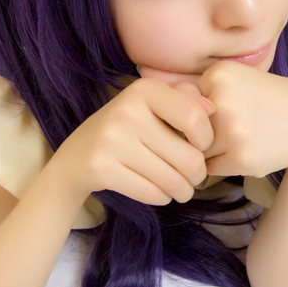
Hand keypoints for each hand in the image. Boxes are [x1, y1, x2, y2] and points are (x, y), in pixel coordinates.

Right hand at [51, 78, 213, 205]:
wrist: (75, 156)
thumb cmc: (127, 130)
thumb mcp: (151, 106)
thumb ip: (185, 100)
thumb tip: (212, 108)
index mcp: (144, 89)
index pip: (195, 117)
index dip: (206, 139)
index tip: (200, 147)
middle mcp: (126, 110)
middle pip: (188, 157)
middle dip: (197, 175)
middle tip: (193, 177)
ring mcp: (111, 139)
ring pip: (172, 180)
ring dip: (183, 190)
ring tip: (181, 189)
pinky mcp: (101, 168)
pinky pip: (152, 193)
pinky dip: (162, 197)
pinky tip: (160, 192)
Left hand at [141, 62, 287, 178]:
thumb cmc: (267, 99)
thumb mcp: (234, 79)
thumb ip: (191, 82)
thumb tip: (142, 73)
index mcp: (219, 74)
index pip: (180, 102)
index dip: (191, 112)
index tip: (213, 112)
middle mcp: (223, 100)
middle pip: (185, 128)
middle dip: (196, 135)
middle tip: (227, 130)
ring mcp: (233, 131)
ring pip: (195, 151)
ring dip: (208, 152)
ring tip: (240, 139)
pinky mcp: (241, 158)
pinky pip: (210, 168)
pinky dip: (222, 165)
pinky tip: (247, 151)